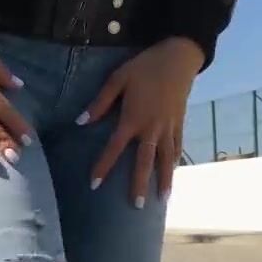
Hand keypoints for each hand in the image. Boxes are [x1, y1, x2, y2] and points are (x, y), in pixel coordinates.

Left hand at [79, 37, 204, 207]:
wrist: (179, 56)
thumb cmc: (144, 66)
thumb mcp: (117, 79)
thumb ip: (100, 103)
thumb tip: (81, 122)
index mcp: (133, 118)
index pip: (115, 148)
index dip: (104, 166)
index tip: (94, 184)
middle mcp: (152, 127)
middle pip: (144, 161)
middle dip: (139, 184)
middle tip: (136, 206)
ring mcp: (169, 126)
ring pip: (166, 158)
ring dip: (164, 179)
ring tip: (163, 199)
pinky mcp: (180, 122)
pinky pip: (178, 147)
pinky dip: (175, 162)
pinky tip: (173, 173)